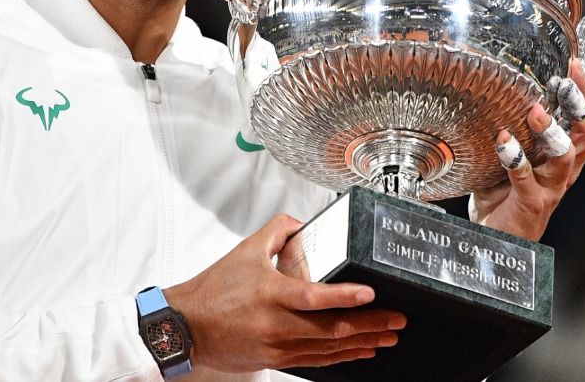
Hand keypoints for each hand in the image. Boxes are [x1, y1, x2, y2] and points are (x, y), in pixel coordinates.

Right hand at [163, 214, 405, 371]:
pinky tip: (360, 350)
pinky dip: (342, 356)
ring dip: (363, 342)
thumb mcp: (244, 251)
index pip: (314, 296)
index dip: (345, 296)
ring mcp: (278, 346)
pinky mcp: (276, 360)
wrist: (186, 327)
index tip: (370, 293)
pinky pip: (317, 361)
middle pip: (331, 328)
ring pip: (329, 348)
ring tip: (388, 336)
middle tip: (397, 319)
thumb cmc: (212, 291)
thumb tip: (302, 223)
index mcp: (269, 292)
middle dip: (370, 325)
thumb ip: (277, 232)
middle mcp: (276, 323)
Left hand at [470, 59, 584, 240]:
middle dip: (580, 104)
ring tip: (535, 110)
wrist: (495, 241)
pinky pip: (526, 177)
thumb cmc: (503, 196)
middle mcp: (565, 170)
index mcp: (566, 156)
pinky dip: (515, 156)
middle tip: (563, 82)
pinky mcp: (531, 202)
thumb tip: (495, 92)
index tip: (574, 65)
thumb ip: (513, 130)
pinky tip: (502, 139)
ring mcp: (550, 187)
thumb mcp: (512, 157)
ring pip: (566, 156)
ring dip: (552, 131)